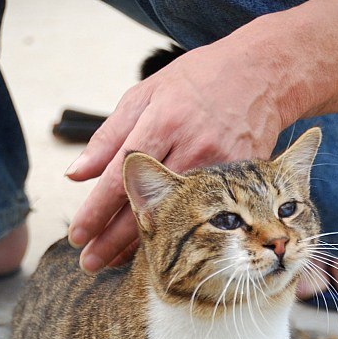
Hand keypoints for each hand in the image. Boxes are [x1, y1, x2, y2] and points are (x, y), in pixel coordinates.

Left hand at [66, 28, 284, 270]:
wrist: (260, 75)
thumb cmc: (196, 82)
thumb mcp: (146, 95)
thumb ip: (109, 137)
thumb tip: (76, 174)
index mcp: (163, 122)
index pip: (118, 178)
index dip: (96, 210)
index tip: (77, 235)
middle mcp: (190, 148)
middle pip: (143, 207)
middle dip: (111, 240)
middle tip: (88, 263)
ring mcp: (218, 168)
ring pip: (172, 218)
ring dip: (139, 246)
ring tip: (111, 263)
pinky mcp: (238, 181)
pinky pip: (197, 218)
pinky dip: (173, 235)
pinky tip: (154, 250)